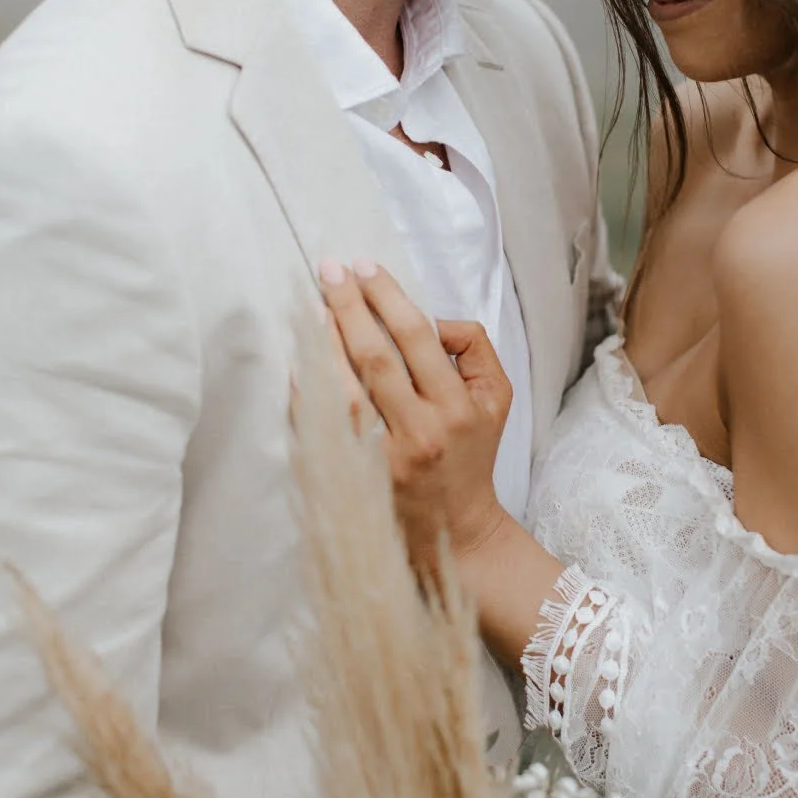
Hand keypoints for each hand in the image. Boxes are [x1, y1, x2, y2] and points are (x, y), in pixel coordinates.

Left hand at [318, 259, 510, 574]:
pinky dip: (307, 389)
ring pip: (341, 390)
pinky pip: (322, 425)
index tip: (365, 267)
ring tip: (312, 307)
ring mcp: (381, 458)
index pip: (416, 337)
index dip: (387, 297)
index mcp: (456, 407)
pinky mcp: (353, 477)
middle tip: (328, 270)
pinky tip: (300, 359)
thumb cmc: (472, 452)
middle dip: (348, 307)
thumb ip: (474, 347)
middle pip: (373, 357)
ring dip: (322, 343)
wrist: (455, 529)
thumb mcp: (497, 397)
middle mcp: (418, 432)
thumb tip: (432, 318)